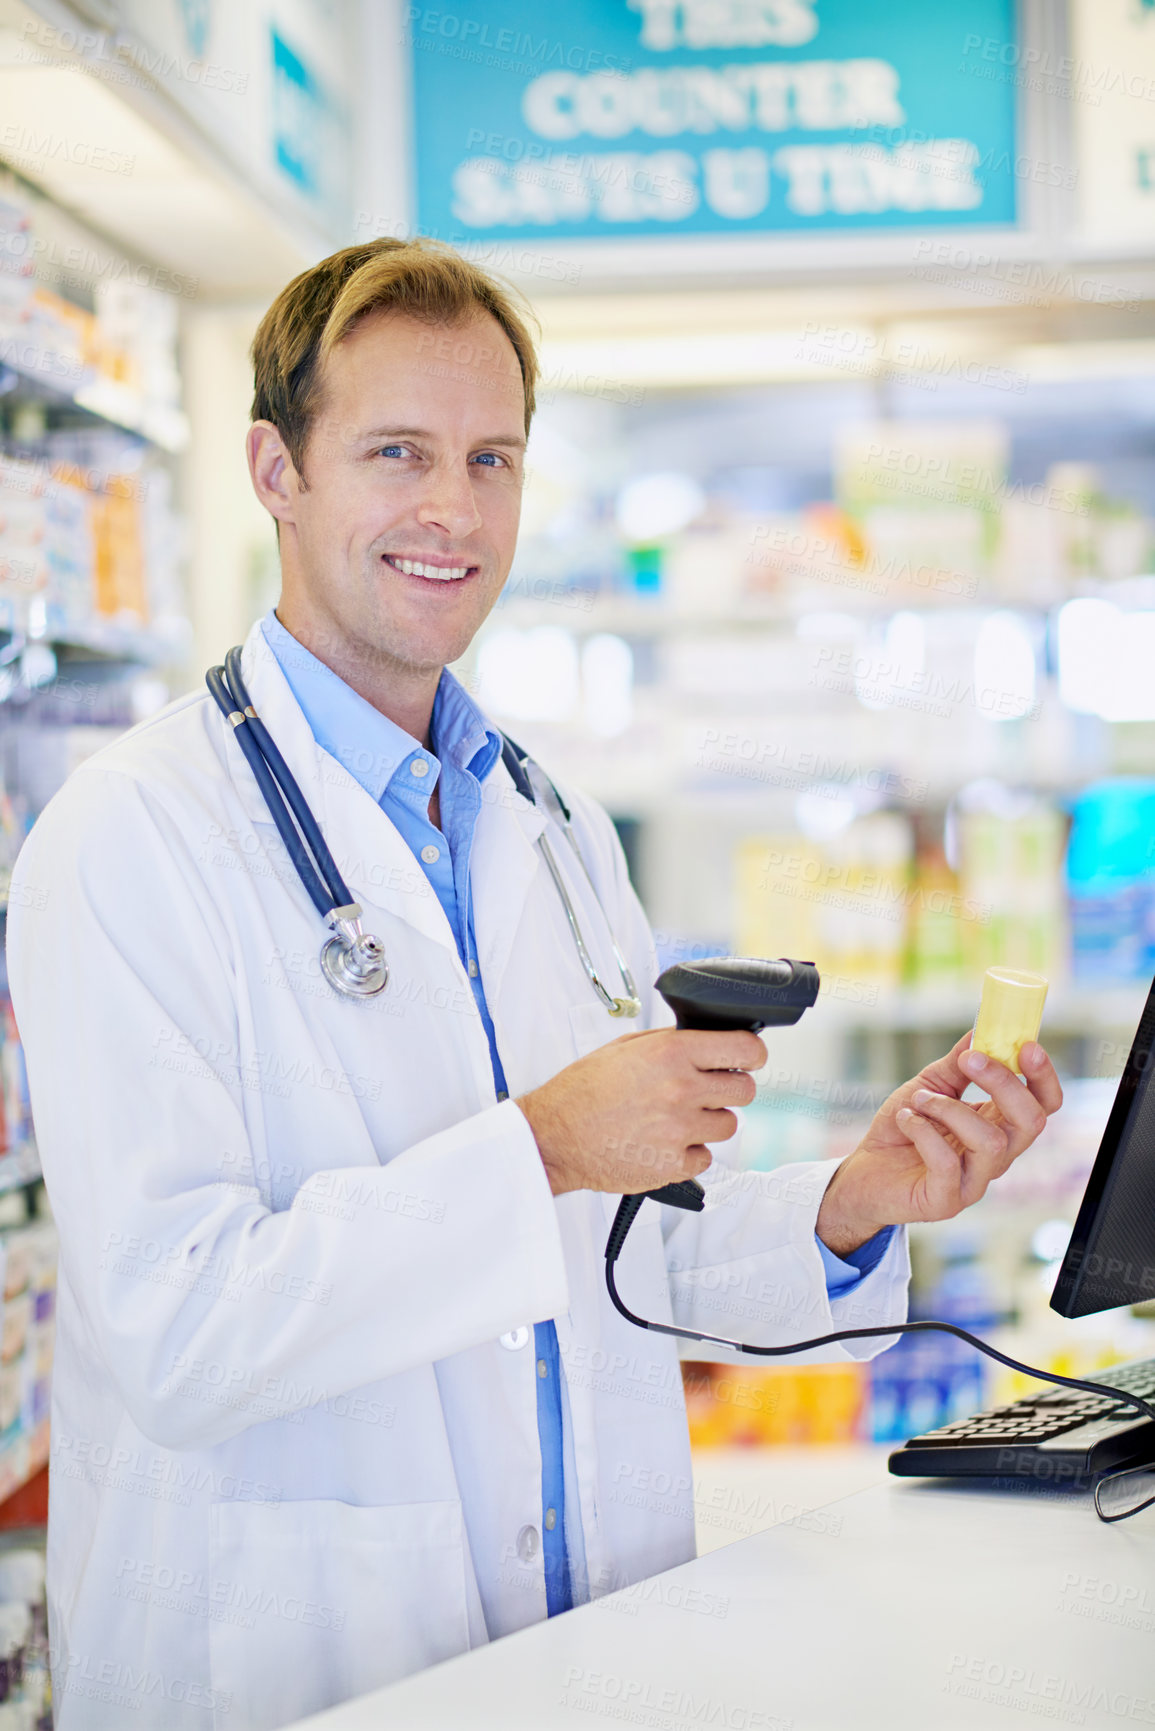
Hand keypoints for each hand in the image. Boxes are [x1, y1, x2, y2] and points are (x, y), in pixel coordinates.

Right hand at [517, 1028, 767, 1196]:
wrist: (554, 1137)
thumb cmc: (581, 1092)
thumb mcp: (623, 1048)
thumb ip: (669, 1042)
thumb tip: (705, 1042)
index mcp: (670, 1053)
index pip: (744, 1049)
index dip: (751, 1054)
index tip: (747, 1059)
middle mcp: (680, 1089)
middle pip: (745, 1090)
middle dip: (730, 1089)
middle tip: (707, 1092)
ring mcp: (679, 1130)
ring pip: (728, 1125)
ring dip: (708, 1122)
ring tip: (675, 1119)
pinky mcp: (673, 1165)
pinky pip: (706, 1158)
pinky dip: (689, 1153)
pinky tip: (663, 1142)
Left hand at [816, 1033, 1062, 1256]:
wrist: (863, 1170)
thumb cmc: (902, 1127)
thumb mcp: (929, 1086)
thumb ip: (958, 1063)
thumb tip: (981, 1030)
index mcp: (998, 1125)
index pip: (1043, 1104)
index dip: (1043, 1077)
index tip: (1026, 1046)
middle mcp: (996, 1156)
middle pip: (1031, 1122)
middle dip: (1004, 1084)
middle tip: (969, 1059)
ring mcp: (974, 1182)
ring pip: (991, 1142)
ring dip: (950, 1108)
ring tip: (920, 1100)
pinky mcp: (946, 1201)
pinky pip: (948, 1164)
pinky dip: (924, 1131)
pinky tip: (907, 1120)